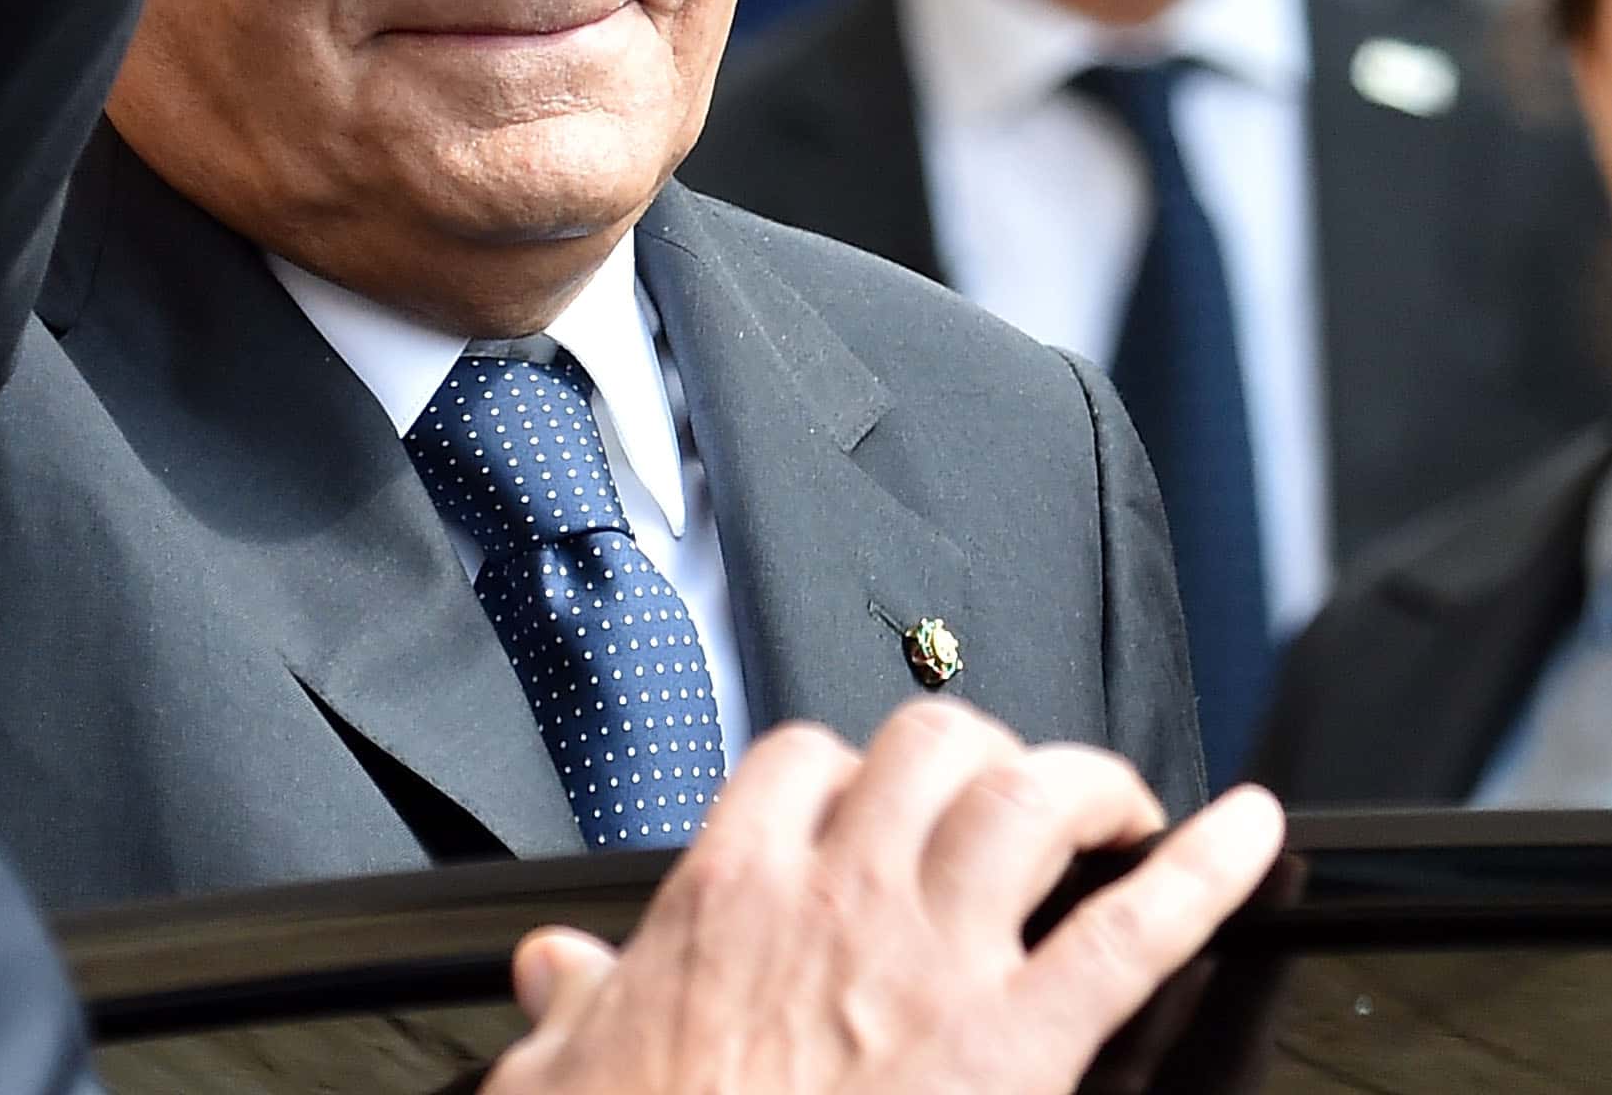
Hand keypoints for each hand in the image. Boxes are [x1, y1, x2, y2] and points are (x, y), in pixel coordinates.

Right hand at [486, 707, 1283, 1094]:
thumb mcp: (565, 1084)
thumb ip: (570, 1012)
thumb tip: (556, 971)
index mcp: (732, 895)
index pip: (801, 761)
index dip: (848, 766)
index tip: (868, 794)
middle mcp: (837, 896)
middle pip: (927, 747)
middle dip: (978, 752)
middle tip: (1006, 795)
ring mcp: (930, 961)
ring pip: (1024, 798)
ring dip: (1081, 783)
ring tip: (1116, 803)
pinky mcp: (1014, 1045)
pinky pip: (1130, 932)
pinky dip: (1205, 875)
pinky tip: (1252, 834)